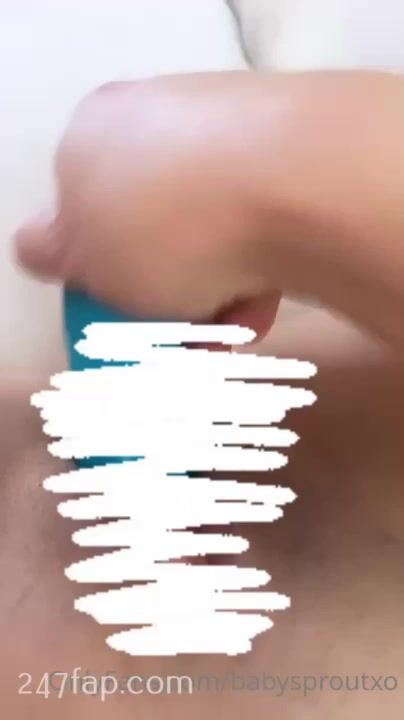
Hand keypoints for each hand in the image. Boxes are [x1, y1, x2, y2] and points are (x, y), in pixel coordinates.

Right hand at [15, 73, 281, 338]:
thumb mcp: (81, 255)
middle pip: (152, 234)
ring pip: (207, 243)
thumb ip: (51, 251)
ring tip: (226, 339)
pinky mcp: (291, 164)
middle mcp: (160, 124)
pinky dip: (252, 280)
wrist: (289, 181)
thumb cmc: (159, 227)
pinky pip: (257, 235)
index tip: (121, 317)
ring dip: (210, 304)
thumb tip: (38, 245)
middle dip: (162, 302)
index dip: (99, 273)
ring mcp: (229, 138)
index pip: (81, 212)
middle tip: (181, 346)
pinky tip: (259, 312)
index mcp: (93, 136)